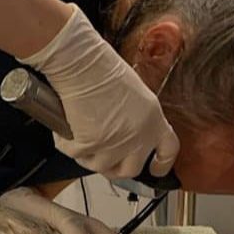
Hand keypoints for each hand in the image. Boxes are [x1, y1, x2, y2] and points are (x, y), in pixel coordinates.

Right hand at [19, 4, 179, 180]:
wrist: (83, 64)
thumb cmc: (104, 68)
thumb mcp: (135, 94)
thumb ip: (137, 118)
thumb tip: (125, 132)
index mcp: (154, 120)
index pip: (168, 150)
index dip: (162, 163)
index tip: (155, 169)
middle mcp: (138, 136)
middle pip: (131, 169)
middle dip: (116, 168)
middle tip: (104, 160)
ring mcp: (114, 144)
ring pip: (101, 166)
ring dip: (88, 157)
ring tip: (79, 140)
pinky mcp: (90, 145)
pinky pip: (75, 154)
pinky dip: (67, 144)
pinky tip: (64, 132)